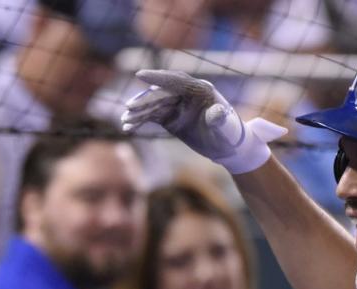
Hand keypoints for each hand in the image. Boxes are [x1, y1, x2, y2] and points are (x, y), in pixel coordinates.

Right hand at [122, 69, 285, 173]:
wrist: (230, 146)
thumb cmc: (231, 135)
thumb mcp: (227, 128)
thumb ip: (220, 119)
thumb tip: (217, 111)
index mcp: (201, 90)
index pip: (176, 81)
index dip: (158, 77)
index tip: (140, 75)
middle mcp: (187, 94)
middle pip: (161, 93)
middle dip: (144, 101)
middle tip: (129, 109)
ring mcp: (178, 105)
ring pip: (154, 105)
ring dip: (139, 113)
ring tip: (125, 121)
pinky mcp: (172, 117)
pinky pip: (152, 116)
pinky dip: (141, 121)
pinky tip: (129, 128)